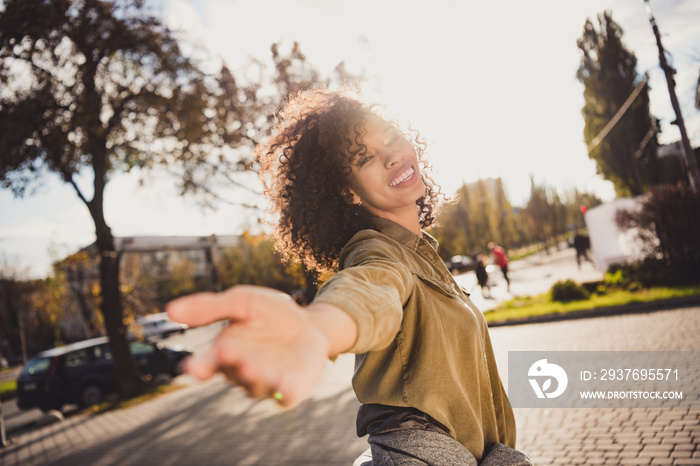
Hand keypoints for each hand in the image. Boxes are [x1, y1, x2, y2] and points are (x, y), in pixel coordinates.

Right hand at [166, 285, 329, 407]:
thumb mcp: (243, 301)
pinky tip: (285, 388)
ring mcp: (265, 382)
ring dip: (253, 378)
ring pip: (255, 387)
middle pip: (232, 374)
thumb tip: (169, 310)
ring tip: (252, 365)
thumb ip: (211, 307)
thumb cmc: (269, 314)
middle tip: (229, 353)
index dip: (199, 367)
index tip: (192, 367)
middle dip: (231, 365)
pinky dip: (283, 394)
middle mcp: (241, 371)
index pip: (207, 364)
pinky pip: (284, 397)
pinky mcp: (290, 389)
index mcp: (225, 352)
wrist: (309, 325)